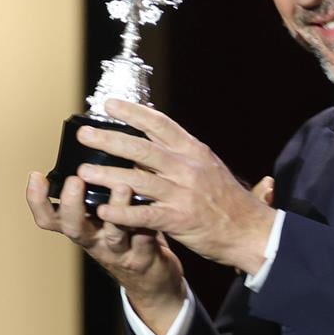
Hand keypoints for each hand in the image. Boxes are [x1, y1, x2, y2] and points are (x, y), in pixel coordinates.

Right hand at [25, 169, 185, 333]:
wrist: (149, 278)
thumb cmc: (123, 234)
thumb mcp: (102, 212)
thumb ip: (95, 187)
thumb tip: (93, 142)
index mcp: (79, 225)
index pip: (48, 217)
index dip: (37, 200)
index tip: (36, 175)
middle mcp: (92, 239)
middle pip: (74, 227)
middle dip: (71, 204)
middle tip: (75, 181)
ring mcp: (117, 251)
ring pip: (112, 234)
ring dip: (117, 210)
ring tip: (122, 187)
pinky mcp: (142, 258)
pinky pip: (145, 241)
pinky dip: (147, 227)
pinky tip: (152, 209)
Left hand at [74, 99, 277, 273]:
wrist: (250, 230)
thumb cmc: (227, 200)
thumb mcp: (207, 167)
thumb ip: (180, 154)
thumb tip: (149, 141)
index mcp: (193, 151)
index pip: (159, 124)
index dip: (132, 111)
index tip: (109, 104)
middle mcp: (187, 167)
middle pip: (141, 148)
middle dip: (110, 139)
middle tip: (85, 133)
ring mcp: (183, 193)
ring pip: (138, 180)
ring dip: (107, 174)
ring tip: (83, 171)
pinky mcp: (179, 219)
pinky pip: (144, 215)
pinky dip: (122, 212)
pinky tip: (103, 209)